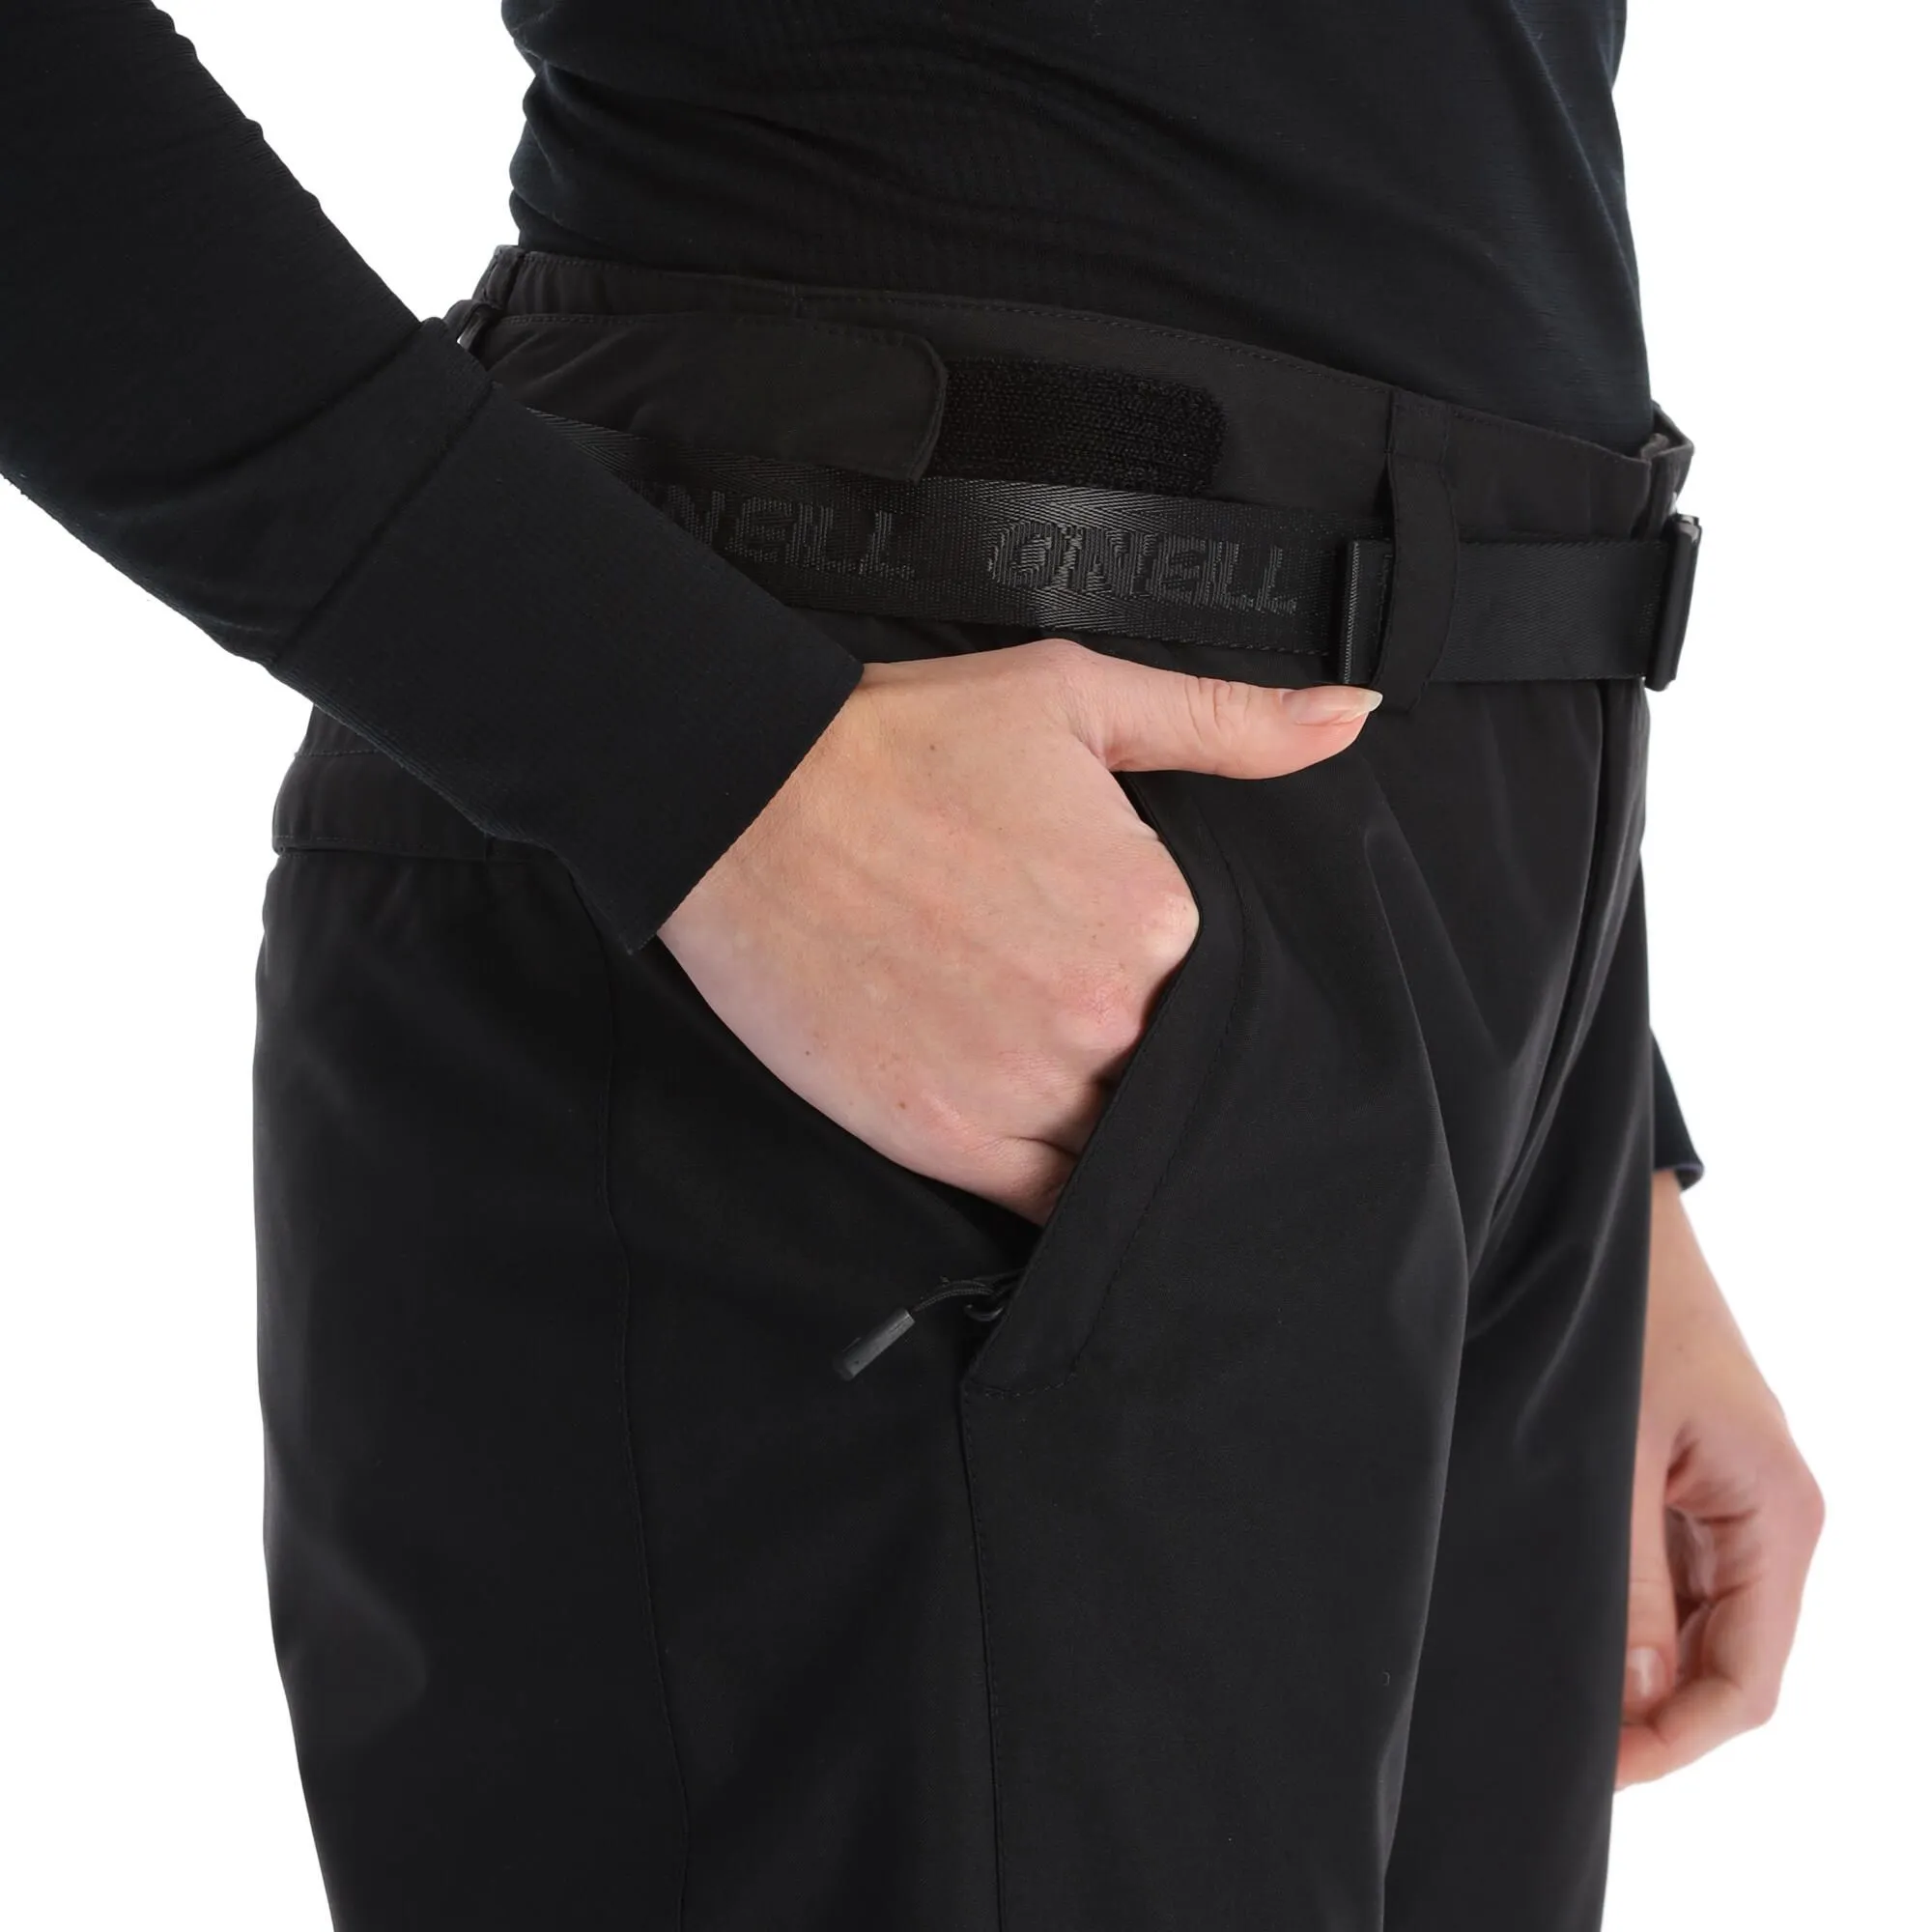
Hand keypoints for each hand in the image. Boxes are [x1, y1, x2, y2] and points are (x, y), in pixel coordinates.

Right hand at [659, 639, 1376, 1221]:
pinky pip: (1050, 1204)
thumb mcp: (1078, 697)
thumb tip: (1351, 717)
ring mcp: (1025, 1093)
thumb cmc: (906, 737)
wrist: (743, 795)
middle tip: (1083, 1007)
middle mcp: (1106, 1020)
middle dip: (1151, 1051)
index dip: (1190, 982)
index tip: (1138, 958)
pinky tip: (1052, 1153)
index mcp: (1155, 918)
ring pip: (1121, 1148)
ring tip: (1061, 1073)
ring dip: (1114, 1127)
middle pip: (1173, 1071)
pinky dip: (1066, 1191)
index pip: (1225, 990)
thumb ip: (1226, 724)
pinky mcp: (946, 1141)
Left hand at [1617, 1173, 1824, 1785]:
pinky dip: (1634, 1619)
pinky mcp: (1697, 1483)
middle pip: (1728, 1666)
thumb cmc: (1626, 1315)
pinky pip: (1678, 1580)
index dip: (1674, 1740)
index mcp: (1777, 1516)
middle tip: (1563, 1744)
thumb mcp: (1616, 1451)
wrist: (1616, 1221)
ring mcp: (1736, 1503)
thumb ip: (1630, 1577)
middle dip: (1654, 1718)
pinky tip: (1575, 1631)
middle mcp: (1772, 1519)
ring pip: (1702, 1630)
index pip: (1744, 1681)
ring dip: (1642, 1673)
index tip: (1596, 1768)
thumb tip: (1639, 1695)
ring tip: (1559, 1696)